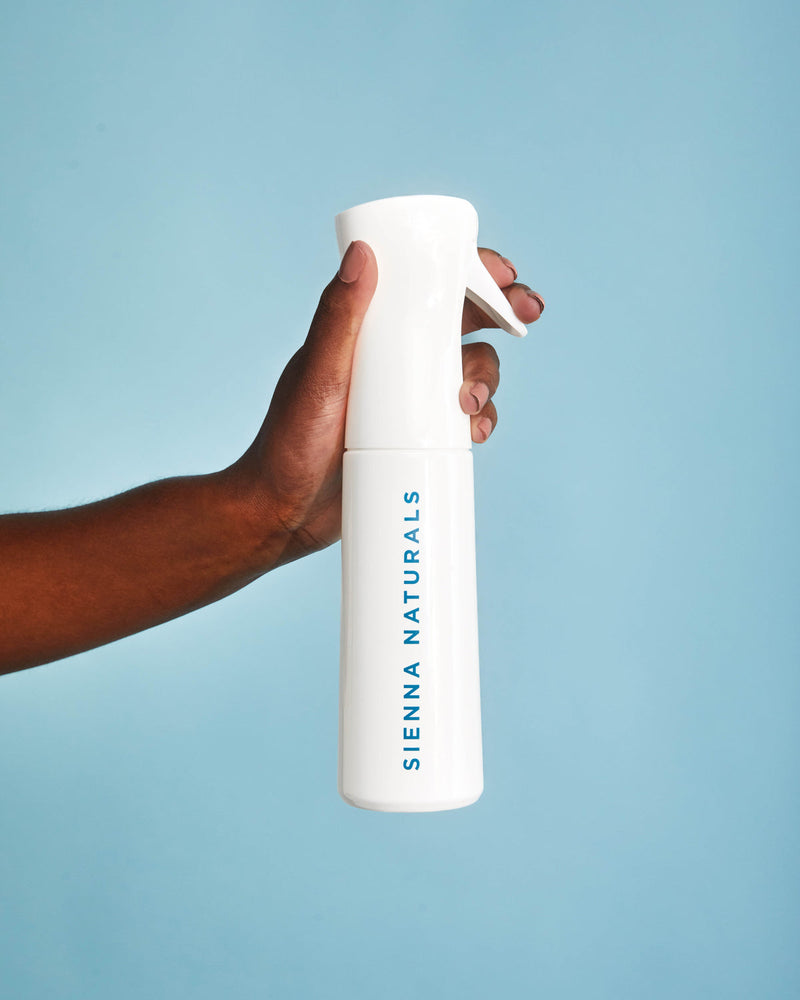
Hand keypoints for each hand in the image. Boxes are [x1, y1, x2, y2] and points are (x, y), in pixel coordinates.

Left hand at [231, 241, 544, 565]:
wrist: (284, 514)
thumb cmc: (286, 444)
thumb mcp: (316, 377)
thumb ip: (337, 319)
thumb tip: (363, 254)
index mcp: (365, 331)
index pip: (422, 286)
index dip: (469, 274)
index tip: (504, 275)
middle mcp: (391, 359)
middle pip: (460, 323)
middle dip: (501, 314)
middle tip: (527, 316)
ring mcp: (407, 399)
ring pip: (469, 372)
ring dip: (488, 378)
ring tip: (470, 404)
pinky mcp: (417, 437)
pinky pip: (463, 419)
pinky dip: (480, 420)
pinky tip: (474, 433)